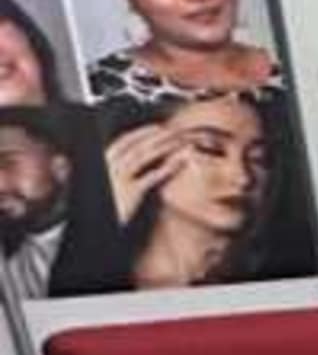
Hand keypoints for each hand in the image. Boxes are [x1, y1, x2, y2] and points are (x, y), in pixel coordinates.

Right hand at [106, 107, 236, 221]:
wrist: (101, 227)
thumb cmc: (113, 204)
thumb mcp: (113, 183)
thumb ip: (124, 169)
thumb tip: (142, 155)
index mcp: (105, 163)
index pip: (124, 141)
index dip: (143, 132)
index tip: (159, 127)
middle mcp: (110, 168)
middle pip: (136, 145)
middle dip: (157, 135)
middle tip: (175, 131)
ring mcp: (119, 180)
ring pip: (143, 156)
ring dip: (164, 146)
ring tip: (180, 141)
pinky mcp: (131, 194)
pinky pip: (151, 176)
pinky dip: (167, 166)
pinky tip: (180, 161)